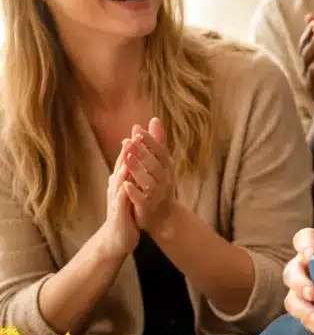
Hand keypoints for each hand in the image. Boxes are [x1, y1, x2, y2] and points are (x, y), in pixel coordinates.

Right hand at [99, 139, 139, 258]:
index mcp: (121, 183)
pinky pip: (121, 202)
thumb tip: (131, 159)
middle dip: (127, 153)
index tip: (139, 131)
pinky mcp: (119, 214)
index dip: (132, 147)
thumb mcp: (129, 192)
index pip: (126, 162)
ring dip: (123, 168)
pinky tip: (127, 186)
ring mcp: (116, 201)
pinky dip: (124, 193)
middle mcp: (116, 189)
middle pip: (121, 167)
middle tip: (133, 136)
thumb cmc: (125, 214)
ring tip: (128, 156)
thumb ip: (130, 176)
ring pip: (119, 182)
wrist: (117, 239)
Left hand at [122, 118, 175, 235]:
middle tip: (129, 141)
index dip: (150, 141)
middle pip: (154, 165)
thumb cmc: (159, 184)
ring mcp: (158, 194)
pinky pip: (142, 199)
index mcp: (167, 167)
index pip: (160, 151)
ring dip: (137, 169)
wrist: (162, 215)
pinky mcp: (149, 207)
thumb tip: (154, 119)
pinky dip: (134, 192)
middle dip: (142, 153)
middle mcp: (165, 179)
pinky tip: (125, 184)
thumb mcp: (160, 162)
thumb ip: (157, 142)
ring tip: (126, 158)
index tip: (138, 130)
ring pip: (148, 181)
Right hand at [283, 226, 313, 334]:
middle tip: (312, 292)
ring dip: (302, 308)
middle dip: (299, 282)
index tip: (310, 253)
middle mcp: (307, 268)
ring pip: (292, 300)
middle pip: (291, 272)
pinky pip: (307, 321)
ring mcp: (306, 292)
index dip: (304, 244)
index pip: (303, 238)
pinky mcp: (312, 313)